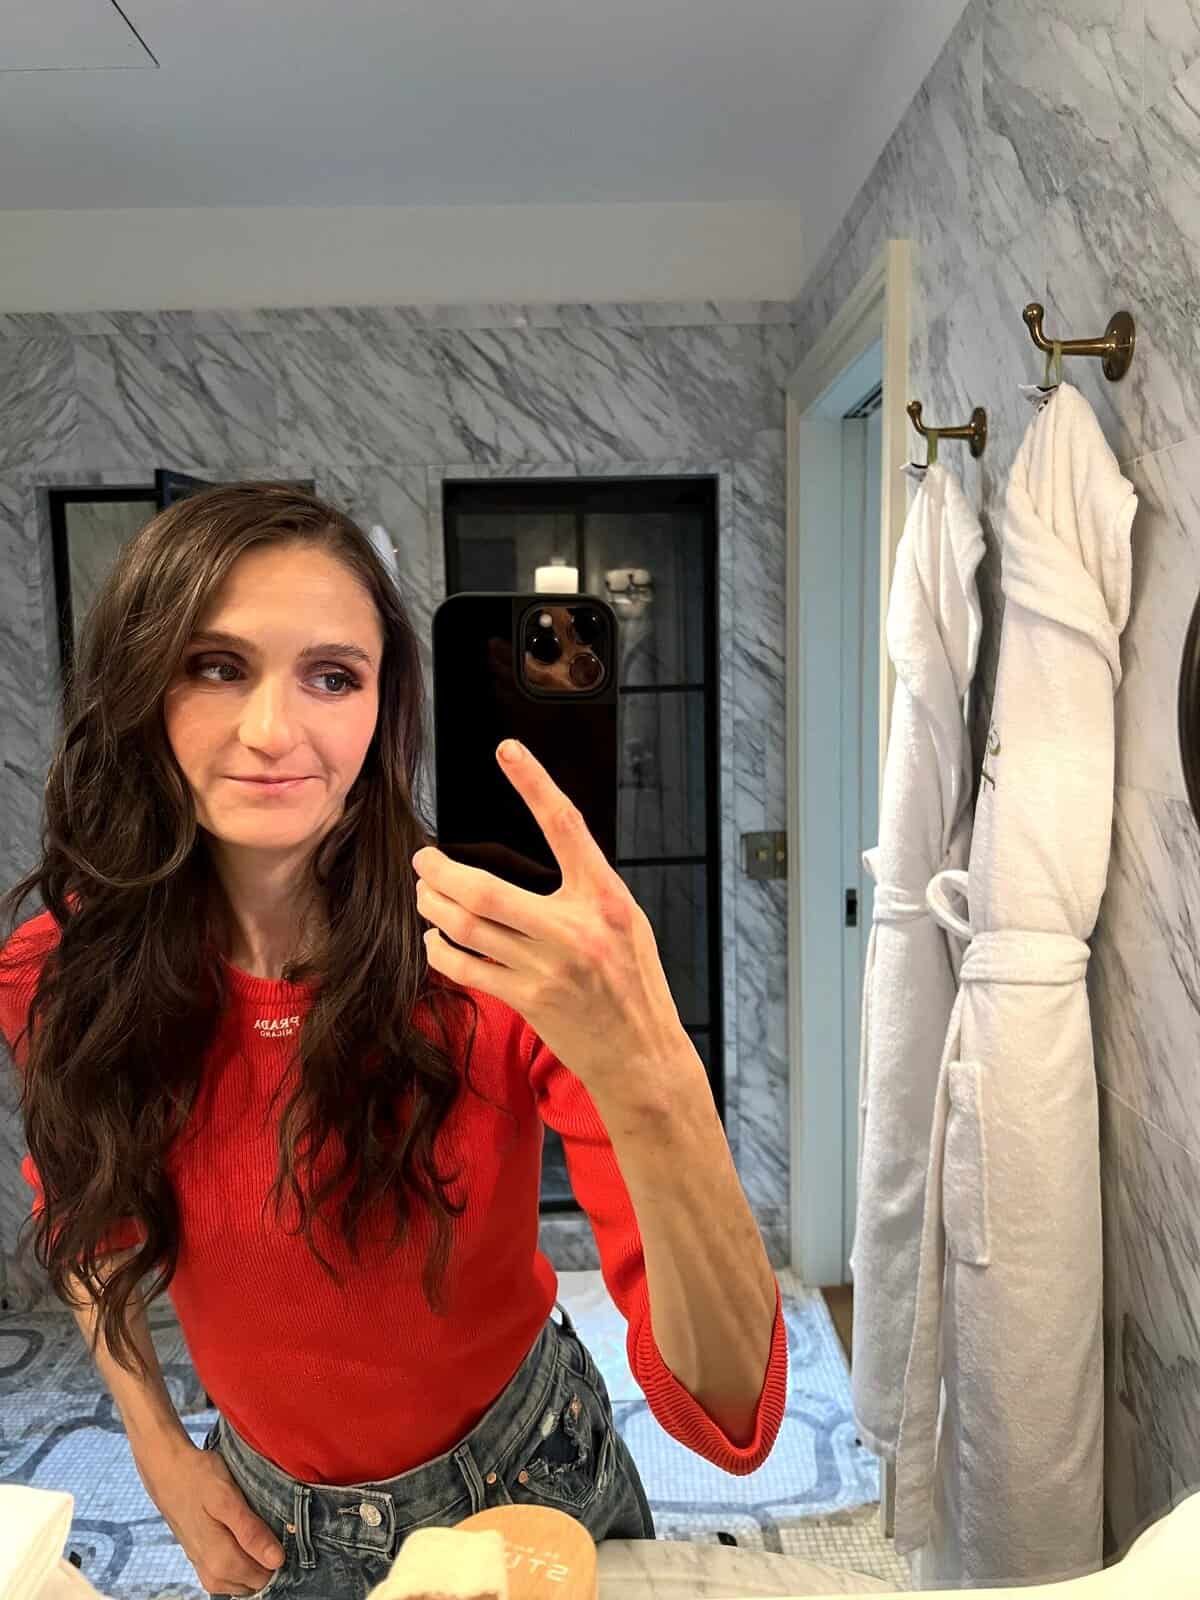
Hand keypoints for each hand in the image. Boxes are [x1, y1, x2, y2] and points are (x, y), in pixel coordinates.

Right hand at [136, 1435, 285, 1597]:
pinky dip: (241, 1564)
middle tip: (276, 1529)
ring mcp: (204, 1568)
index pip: (263, 1579)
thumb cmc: (198, 1479)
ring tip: (262, 1533)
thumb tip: (276, 1561)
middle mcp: (211, 1572)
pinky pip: (227, 1576)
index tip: (286, 1535)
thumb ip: (250, 1531)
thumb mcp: (227, 1498)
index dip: (278, 1559)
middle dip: (268, 1562)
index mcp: (220, 1560)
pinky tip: (246, 1541)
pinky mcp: (200, 1559)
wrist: (167, 1471)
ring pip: (240, 1582)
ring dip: (255, 1564)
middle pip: (253, 1583)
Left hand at [412, 739, 688, 1096]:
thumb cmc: (634, 981)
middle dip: (438, 872)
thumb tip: (541, 854)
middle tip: (422, 860)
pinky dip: (441, 949)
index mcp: (604, 897)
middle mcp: (574, 929)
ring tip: (423, 895)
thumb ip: (585, 888)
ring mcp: (548, 968)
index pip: (566, 825)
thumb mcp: (625, 920)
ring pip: (465, 926)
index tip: (506, 749)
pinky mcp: (528, 1000)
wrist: (642, 1054)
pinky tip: (437, 940)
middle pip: (482, 889)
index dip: (535, 783)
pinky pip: (467, 967)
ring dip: (433, 907)